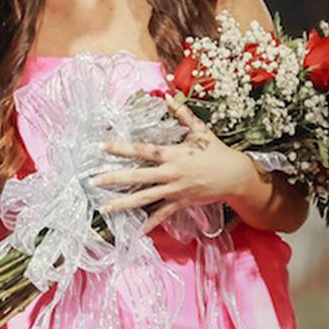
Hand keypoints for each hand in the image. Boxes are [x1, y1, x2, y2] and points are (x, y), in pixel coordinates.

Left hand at [91, 94, 255, 233]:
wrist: (236, 176)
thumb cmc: (216, 151)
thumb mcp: (200, 130)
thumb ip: (182, 114)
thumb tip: (168, 96)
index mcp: (173, 154)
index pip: (142, 150)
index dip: (122, 148)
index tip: (102, 146)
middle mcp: (171, 173)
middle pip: (138, 176)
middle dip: (114, 179)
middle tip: (93, 181)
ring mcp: (175, 190)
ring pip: (145, 198)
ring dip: (124, 204)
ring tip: (105, 208)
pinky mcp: (181, 202)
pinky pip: (162, 215)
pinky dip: (150, 224)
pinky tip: (136, 231)